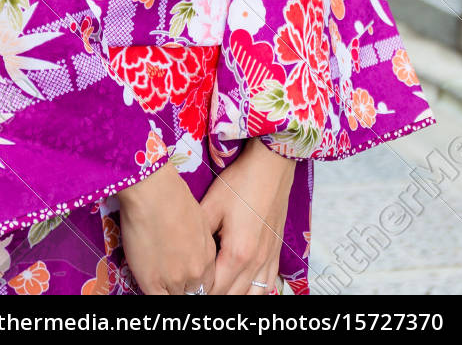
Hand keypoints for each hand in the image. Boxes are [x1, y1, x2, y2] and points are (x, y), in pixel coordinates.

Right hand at [118, 160, 216, 294]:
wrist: (154, 191)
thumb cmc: (173, 195)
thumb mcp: (197, 218)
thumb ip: (197, 242)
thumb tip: (188, 249)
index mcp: (208, 254)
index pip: (205, 282)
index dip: (193, 281)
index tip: (184, 277)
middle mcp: (196, 270)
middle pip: (192, 292)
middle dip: (182, 287)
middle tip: (169, 276)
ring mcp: (175, 278)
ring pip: (175, 296)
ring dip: (168, 289)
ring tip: (158, 277)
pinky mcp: (153, 281)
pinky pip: (156, 299)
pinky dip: (154, 293)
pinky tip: (149, 281)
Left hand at [199, 138, 296, 294]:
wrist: (271, 165)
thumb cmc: (241, 182)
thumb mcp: (211, 205)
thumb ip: (198, 235)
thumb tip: (184, 254)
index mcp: (237, 254)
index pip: (214, 290)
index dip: (196, 293)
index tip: (184, 288)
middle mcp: (256, 263)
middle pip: (232, 296)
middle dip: (212, 296)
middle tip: (195, 290)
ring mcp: (269, 259)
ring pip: (252, 296)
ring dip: (233, 296)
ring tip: (218, 291)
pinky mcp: (277, 252)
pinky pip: (268, 284)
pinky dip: (254, 291)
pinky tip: (243, 288)